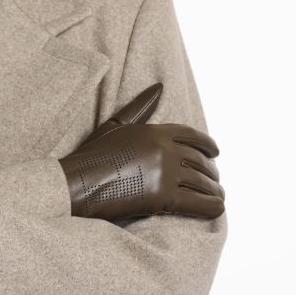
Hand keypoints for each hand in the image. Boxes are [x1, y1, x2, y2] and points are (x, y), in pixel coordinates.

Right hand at [59, 82, 225, 221]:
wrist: (77, 182)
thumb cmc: (91, 154)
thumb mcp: (115, 125)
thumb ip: (140, 107)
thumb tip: (158, 87)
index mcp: (156, 131)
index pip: (193, 136)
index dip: (208, 145)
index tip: (216, 153)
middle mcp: (165, 150)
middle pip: (200, 161)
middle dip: (211, 171)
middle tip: (214, 179)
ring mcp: (166, 173)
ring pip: (203, 182)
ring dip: (214, 190)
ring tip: (218, 196)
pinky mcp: (163, 198)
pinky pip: (198, 203)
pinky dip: (212, 206)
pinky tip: (217, 207)